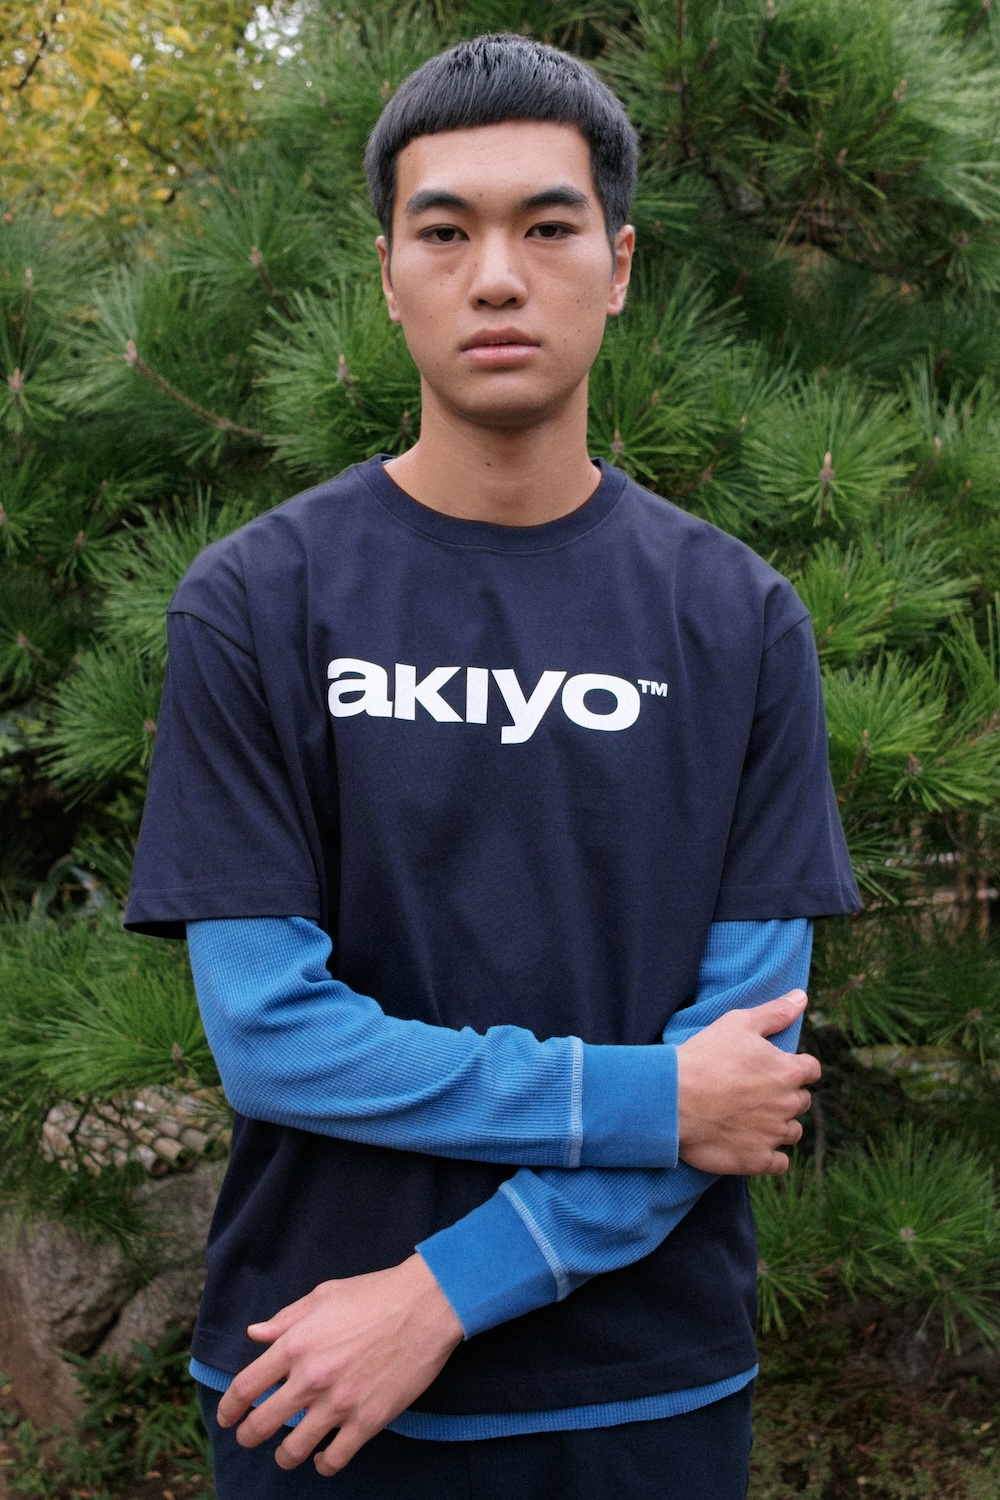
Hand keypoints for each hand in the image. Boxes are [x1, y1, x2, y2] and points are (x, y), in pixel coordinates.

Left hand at [216, 1253, 463, 1475]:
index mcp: (296, 1344)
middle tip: (251, 1437)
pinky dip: (323, 1465)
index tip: (227, 1418)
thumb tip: (255, 1334)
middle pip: (261, 1425)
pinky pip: (335, 1459)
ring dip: (284, 1457)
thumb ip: (285, 1319)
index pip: (245, 1388)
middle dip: (249, 1436)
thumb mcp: (323, 1296)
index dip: (228, 1409)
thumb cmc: (375, 1294)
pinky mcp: (368, 1420)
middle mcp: (311, 1377)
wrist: (426, 1305)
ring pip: (293, 1450)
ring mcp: (340, 1402)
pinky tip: (323, 1458)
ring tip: (287, 1454)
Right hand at [676, 990, 819, 1175]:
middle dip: (786, 1095)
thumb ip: (775, 1012)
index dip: (796, 1067)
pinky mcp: (758, 1160)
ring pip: (792, 1132)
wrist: (674, 1099)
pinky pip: (780, 1163)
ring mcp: (773, 1135)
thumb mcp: (739, 1023)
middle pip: (802, 1101)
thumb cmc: (705, 1056)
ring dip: (780, 1125)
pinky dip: (772, 1155)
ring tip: (752, 1117)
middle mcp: (787, 1104)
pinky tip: (753, 1144)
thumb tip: (802, 997)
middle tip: (757, 1091)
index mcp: (788, 1071)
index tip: (776, 1067)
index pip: (811, 1069)